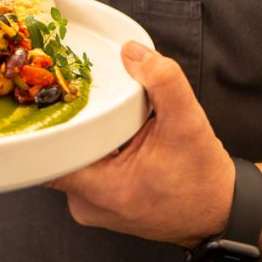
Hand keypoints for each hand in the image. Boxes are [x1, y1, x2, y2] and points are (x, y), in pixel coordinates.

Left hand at [50, 42, 234, 245]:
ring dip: (82, 131)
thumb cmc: (201, 177)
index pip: (46, 156)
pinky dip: (92, 143)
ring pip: (68, 156)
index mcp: (101, 190)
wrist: (217, 209)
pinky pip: (82, 164)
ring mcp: (91, 205)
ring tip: (97, 108)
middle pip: (55, 151)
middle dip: (68, 118)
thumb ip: (162, 81)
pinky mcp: (99, 201)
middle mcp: (88, 203)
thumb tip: (132, 52)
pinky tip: (107, 127)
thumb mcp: (187, 121)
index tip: (45, 96)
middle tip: (76, 90)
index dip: (43, 122)